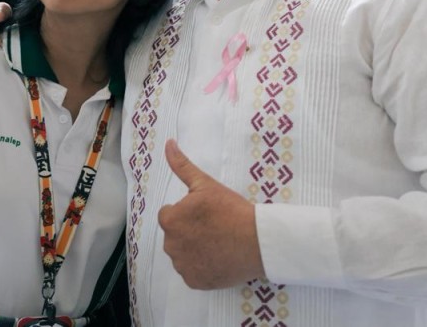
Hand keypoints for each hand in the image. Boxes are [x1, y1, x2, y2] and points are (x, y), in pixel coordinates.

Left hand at [157, 139, 263, 288]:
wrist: (257, 241)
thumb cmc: (232, 210)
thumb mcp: (205, 184)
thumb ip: (182, 165)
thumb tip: (169, 144)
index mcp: (170, 220)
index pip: (170, 214)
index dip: (188, 212)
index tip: (206, 213)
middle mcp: (171, 245)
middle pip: (176, 234)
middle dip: (189, 230)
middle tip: (214, 227)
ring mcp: (183, 266)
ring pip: (183, 253)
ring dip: (194, 248)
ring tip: (218, 241)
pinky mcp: (194, 281)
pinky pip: (192, 272)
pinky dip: (202, 266)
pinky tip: (218, 257)